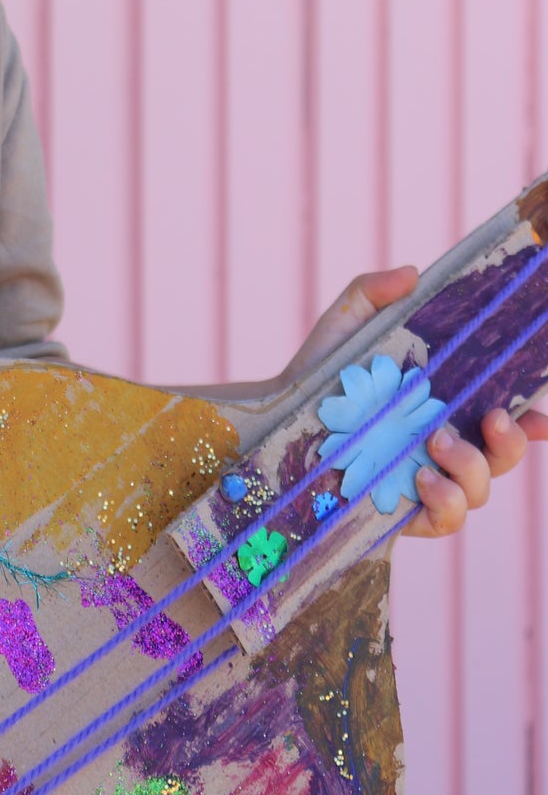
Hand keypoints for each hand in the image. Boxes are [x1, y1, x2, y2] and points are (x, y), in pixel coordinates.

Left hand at [279, 265, 547, 539]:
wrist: (273, 421)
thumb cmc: (320, 375)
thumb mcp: (346, 326)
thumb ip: (373, 293)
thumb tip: (413, 273)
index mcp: (446, 406)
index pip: (506, 416)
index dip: (534, 418)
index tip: (540, 409)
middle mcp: (445, 448)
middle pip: (505, 456)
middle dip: (513, 442)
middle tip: (493, 416)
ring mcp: (427, 484)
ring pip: (480, 491)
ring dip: (472, 468)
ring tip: (438, 441)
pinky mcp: (403, 515)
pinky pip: (445, 521)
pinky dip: (444, 502)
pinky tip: (420, 477)